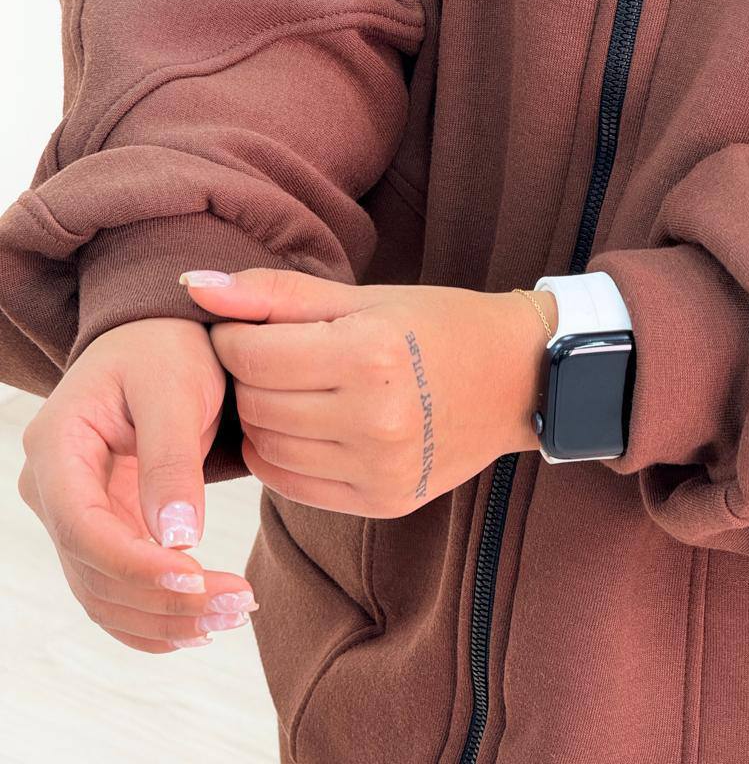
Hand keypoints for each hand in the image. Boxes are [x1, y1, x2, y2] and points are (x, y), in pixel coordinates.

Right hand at [17, 317, 258, 652]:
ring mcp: (74, 511)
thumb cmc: (165, 348)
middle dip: (163, 601)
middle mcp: (52, 485)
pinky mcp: (104, 526)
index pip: (83, 528)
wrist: (159, 336)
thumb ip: (172, 459)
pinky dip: (153, 615)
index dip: (136, 567)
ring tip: (232, 615)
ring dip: (164, 619)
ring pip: (103, 592)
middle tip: (237, 605)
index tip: (197, 581)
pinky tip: (199, 626)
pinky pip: (116, 587)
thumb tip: (178, 540)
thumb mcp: (175, 387)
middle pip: (93, 571)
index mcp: (57, 444)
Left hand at [180, 268, 557, 517]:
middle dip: (244, 376)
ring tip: (288, 388)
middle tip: (265, 355)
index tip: (242, 327)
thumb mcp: (363, 295)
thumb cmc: (437, 324)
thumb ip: (275, 293)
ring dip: (260, 416)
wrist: (517, 379)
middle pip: (254, 404)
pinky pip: (292, 486)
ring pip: (267, 447)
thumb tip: (192, 286)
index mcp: (369, 355)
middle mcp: (375, 419)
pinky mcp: (383, 502)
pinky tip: (304, 426)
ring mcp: (380, 469)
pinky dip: (281, 454)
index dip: (230, 337)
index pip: (251, 355)